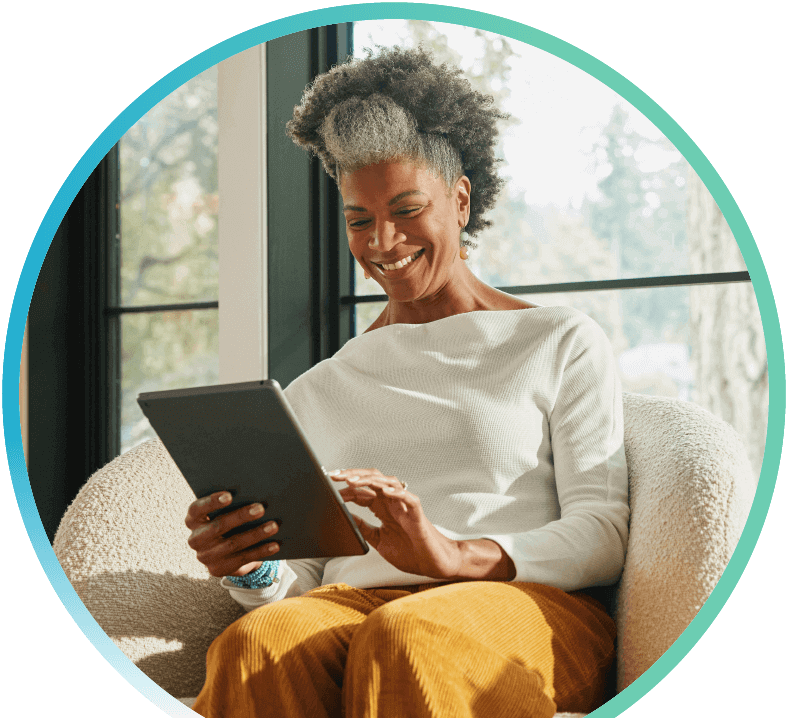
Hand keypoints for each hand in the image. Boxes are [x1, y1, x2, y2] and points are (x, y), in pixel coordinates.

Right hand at [185, 492, 280, 576]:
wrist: (226, 552)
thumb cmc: (228, 521)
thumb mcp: (224, 512)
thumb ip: (232, 503)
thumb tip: (255, 492)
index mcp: (194, 519)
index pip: (197, 509)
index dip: (212, 502)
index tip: (230, 495)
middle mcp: (196, 538)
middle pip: (218, 526)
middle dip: (240, 516)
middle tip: (261, 508)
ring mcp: (206, 556)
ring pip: (232, 544)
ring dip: (256, 534)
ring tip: (274, 526)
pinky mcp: (218, 569)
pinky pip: (242, 559)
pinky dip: (260, 551)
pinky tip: (274, 544)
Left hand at [330, 469, 461, 579]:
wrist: (433, 564)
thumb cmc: (410, 552)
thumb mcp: (378, 540)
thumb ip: (364, 528)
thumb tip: (345, 518)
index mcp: (383, 508)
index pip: (362, 491)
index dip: (345, 488)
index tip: (329, 487)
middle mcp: (393, 502)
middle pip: (373, 480)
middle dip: (353, 475)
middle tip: (334, 476)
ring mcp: (405, 506)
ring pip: (389, 483)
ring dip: (370, 480)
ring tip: (353, 480)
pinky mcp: (417, 513)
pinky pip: (408, 498)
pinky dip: (397, 492)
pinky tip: (384, 491)